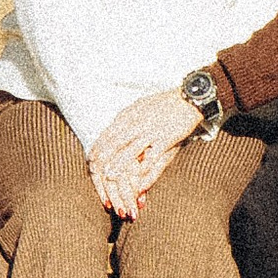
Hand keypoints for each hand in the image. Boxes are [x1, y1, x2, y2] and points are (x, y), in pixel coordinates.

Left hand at [88, 90, 198, 215]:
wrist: (188, 98)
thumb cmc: (163, 104)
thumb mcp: (140, 107)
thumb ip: (127, 119)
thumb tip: (113, 128)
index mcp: (128, 116)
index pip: (106, 135)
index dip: (97, 150)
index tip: (90, 163)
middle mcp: (136, 122)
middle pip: (114, 144)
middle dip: (103, 161)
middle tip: (95, 175)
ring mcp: (150, 130)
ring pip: (130, 150)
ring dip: (119, 166)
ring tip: (110, 177)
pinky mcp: (165, 138)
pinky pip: (152, 155)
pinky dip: (143, 168)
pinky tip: (138, 179)